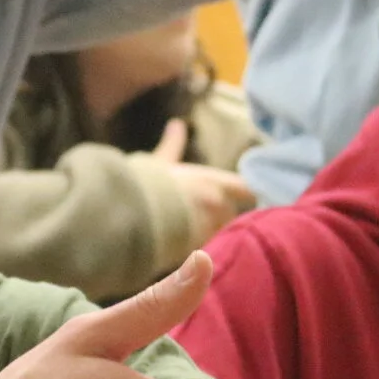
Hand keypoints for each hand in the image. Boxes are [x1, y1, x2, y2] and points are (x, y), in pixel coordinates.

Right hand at [152, 118, 255, 244]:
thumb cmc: (144, 184)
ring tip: (192, 235)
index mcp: (214, 182)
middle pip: (231, 214)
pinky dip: (199, 254)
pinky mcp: (198, 254)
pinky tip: (183, 252)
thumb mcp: (159, 162)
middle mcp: (218, 207)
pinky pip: (205, 253)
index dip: (248, 191)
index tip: (249, 194)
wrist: (129, 216)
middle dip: (222, 216)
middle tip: (205, 216)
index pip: (245, 187)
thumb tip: (176, 124)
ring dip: (211, 234)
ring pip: (219, 235)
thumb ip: (172, 145)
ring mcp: (210, 232)